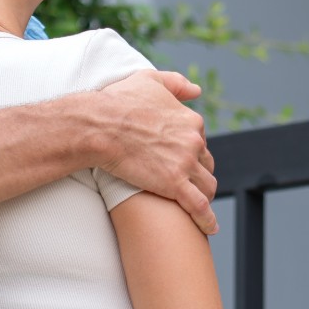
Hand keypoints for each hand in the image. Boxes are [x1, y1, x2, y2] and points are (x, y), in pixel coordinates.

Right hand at [97, 70, 217, 233]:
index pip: (200, 140)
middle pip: (206, 163)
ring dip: (205, 195)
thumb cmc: (117, 101)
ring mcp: (186, 164)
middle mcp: (194, 141)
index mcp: (191, 120)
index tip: (181, 159)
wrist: (98, 126)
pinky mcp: (174, 185)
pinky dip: (207, 219)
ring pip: (207, 185)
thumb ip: (175, 83)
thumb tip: (196, 90)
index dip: (191, 151)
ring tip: (199, 204)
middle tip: (187, 182)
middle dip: (198, 172)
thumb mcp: (149, 80)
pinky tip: (210, 228)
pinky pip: (199, 206)